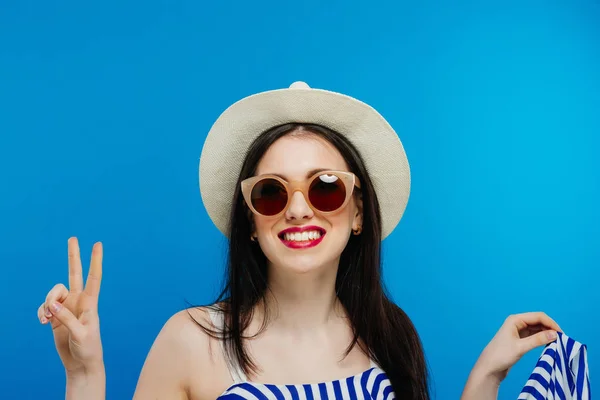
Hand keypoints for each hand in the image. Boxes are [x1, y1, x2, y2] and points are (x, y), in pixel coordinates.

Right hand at [38, 237, 103, 375]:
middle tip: (73, 237)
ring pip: (53, 293)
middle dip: (73, 256)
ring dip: (47, 302)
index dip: (95, 261)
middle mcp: (79, 300)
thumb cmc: (88, 348)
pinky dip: (41, 312)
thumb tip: (51, 305)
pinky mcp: (55, 316)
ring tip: (47, 318)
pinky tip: (43, 322)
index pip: (93, 277)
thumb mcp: (80, 333)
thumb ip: (66, 318)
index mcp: (90, 302)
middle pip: (74, 274)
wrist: (80, 363)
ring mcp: (66, 307)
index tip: (98, 244)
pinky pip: (44, 307)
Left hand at [474, 312, 561, 383]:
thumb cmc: (501, 355)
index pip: (538, 316)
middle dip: (550, 328)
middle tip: (562, 339)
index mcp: (515, 319)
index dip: (551, 323)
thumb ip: (538, 340)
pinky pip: (535, 335)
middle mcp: (517, 322)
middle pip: (538, 321)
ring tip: (557, 342)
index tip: (562, 334)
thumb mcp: (521, 347)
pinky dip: (542, 338)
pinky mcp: (520, 339)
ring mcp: (518, 331)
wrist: (490, 367)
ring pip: (537, 328)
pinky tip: (549, 344)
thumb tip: (555, 334)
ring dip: (547, 333)